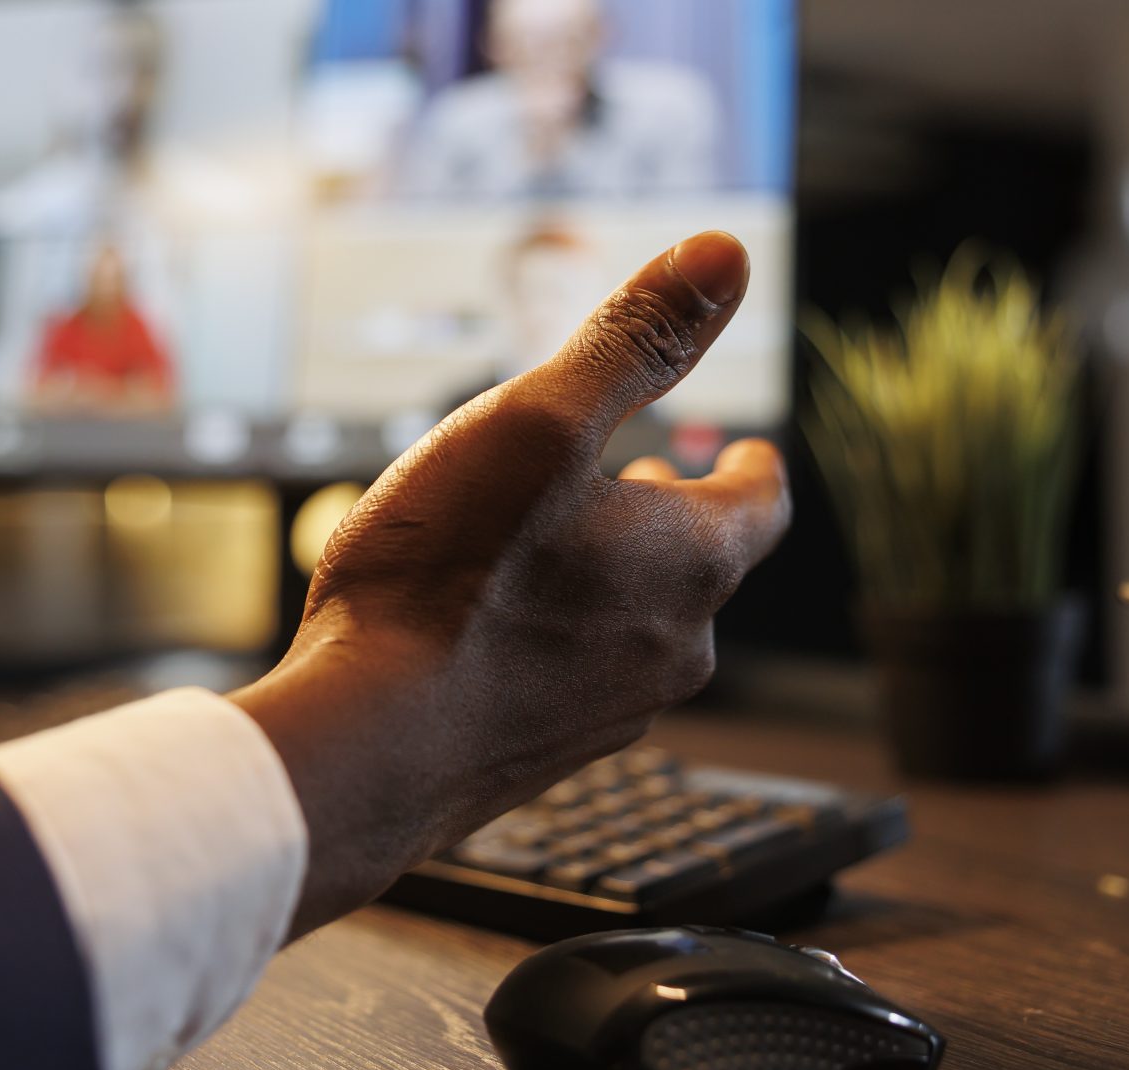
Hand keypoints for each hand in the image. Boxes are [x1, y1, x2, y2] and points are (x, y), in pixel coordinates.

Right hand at [231, 231, 790, 935]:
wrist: (369, 744)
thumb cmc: (446, 577)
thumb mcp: (535, 424)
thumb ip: (632, 340)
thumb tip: (723, 252)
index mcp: (691, 561)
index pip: (759, 501)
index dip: (748, 465)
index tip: (740, 448)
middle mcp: (674, 648)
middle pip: (696, 569)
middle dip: (664, 520)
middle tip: (628, 482)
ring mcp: (611, 715)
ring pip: (634, 628)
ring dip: (605, 582)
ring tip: (545, 551)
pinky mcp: (543, 758)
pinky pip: (571, 682)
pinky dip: (549, 642)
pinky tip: (486, 631)